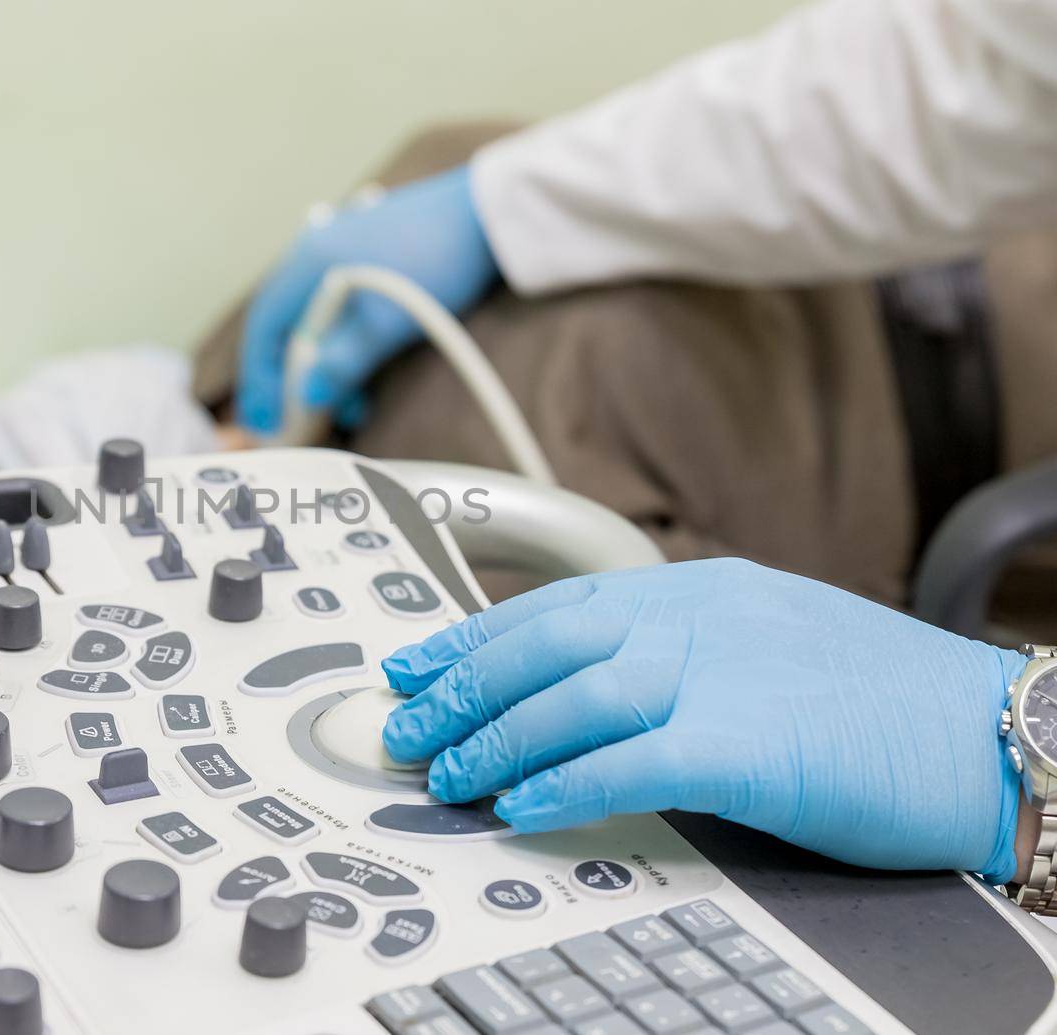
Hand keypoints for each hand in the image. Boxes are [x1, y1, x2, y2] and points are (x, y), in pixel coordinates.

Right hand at [236, 166, 498, 433]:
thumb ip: (344, 363)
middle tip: (298, 420)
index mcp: (307, 262)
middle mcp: (314, 251)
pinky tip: (362, 367)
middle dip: (290, 378)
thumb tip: (309, 395)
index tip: (266, 418)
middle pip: (284, 325)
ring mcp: (340, 249)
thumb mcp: (387, 325)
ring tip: (347, 405)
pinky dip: (341, 343)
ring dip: (322, 365)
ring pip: (313, 320)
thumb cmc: (437, 260)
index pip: (264, 329)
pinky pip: (338, 308)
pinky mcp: (367, 254)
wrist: (490, 214)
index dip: (260, 378)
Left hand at [381, 559, 1025, 879]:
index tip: (417, 663)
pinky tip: (523, 803)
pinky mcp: (750, 744)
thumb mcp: (771, 646)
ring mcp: (725, 674)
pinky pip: (632, 761)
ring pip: (573, 696)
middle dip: (461, 687)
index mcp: (704, 591)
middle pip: (547, 643)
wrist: (992, 733)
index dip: (473, 636)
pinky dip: (567, 781)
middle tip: (402, 724)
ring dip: (495, 737)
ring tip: (443, 771)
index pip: (557, 605)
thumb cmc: (888, 703)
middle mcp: (703, 619)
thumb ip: (684, 654)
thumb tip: (592, 691)